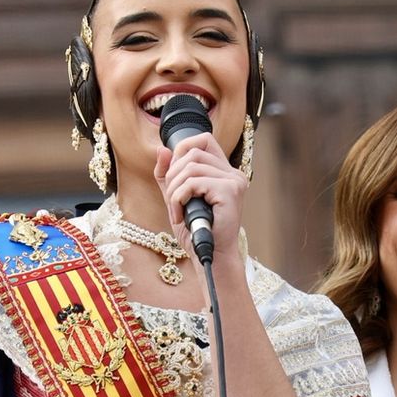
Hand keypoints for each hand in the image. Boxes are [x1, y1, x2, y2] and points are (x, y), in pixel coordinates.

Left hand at [153, 132, 247, 261]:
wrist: (210, 256)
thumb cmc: (197, 230)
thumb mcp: (177, 197)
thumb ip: (169, 174)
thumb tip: (162, 149)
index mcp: (225, 172)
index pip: (205, 140)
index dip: (183, 148)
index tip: (173, 173)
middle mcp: (233, 173)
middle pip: (193, 152)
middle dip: (173, 175)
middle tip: (173, 201)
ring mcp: (234, 181)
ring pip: (191, 167)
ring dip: (175, 190)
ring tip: (176, 210)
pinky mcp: (229, 192)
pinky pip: (193, 182)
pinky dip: (179, 198)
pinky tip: (181, 215)